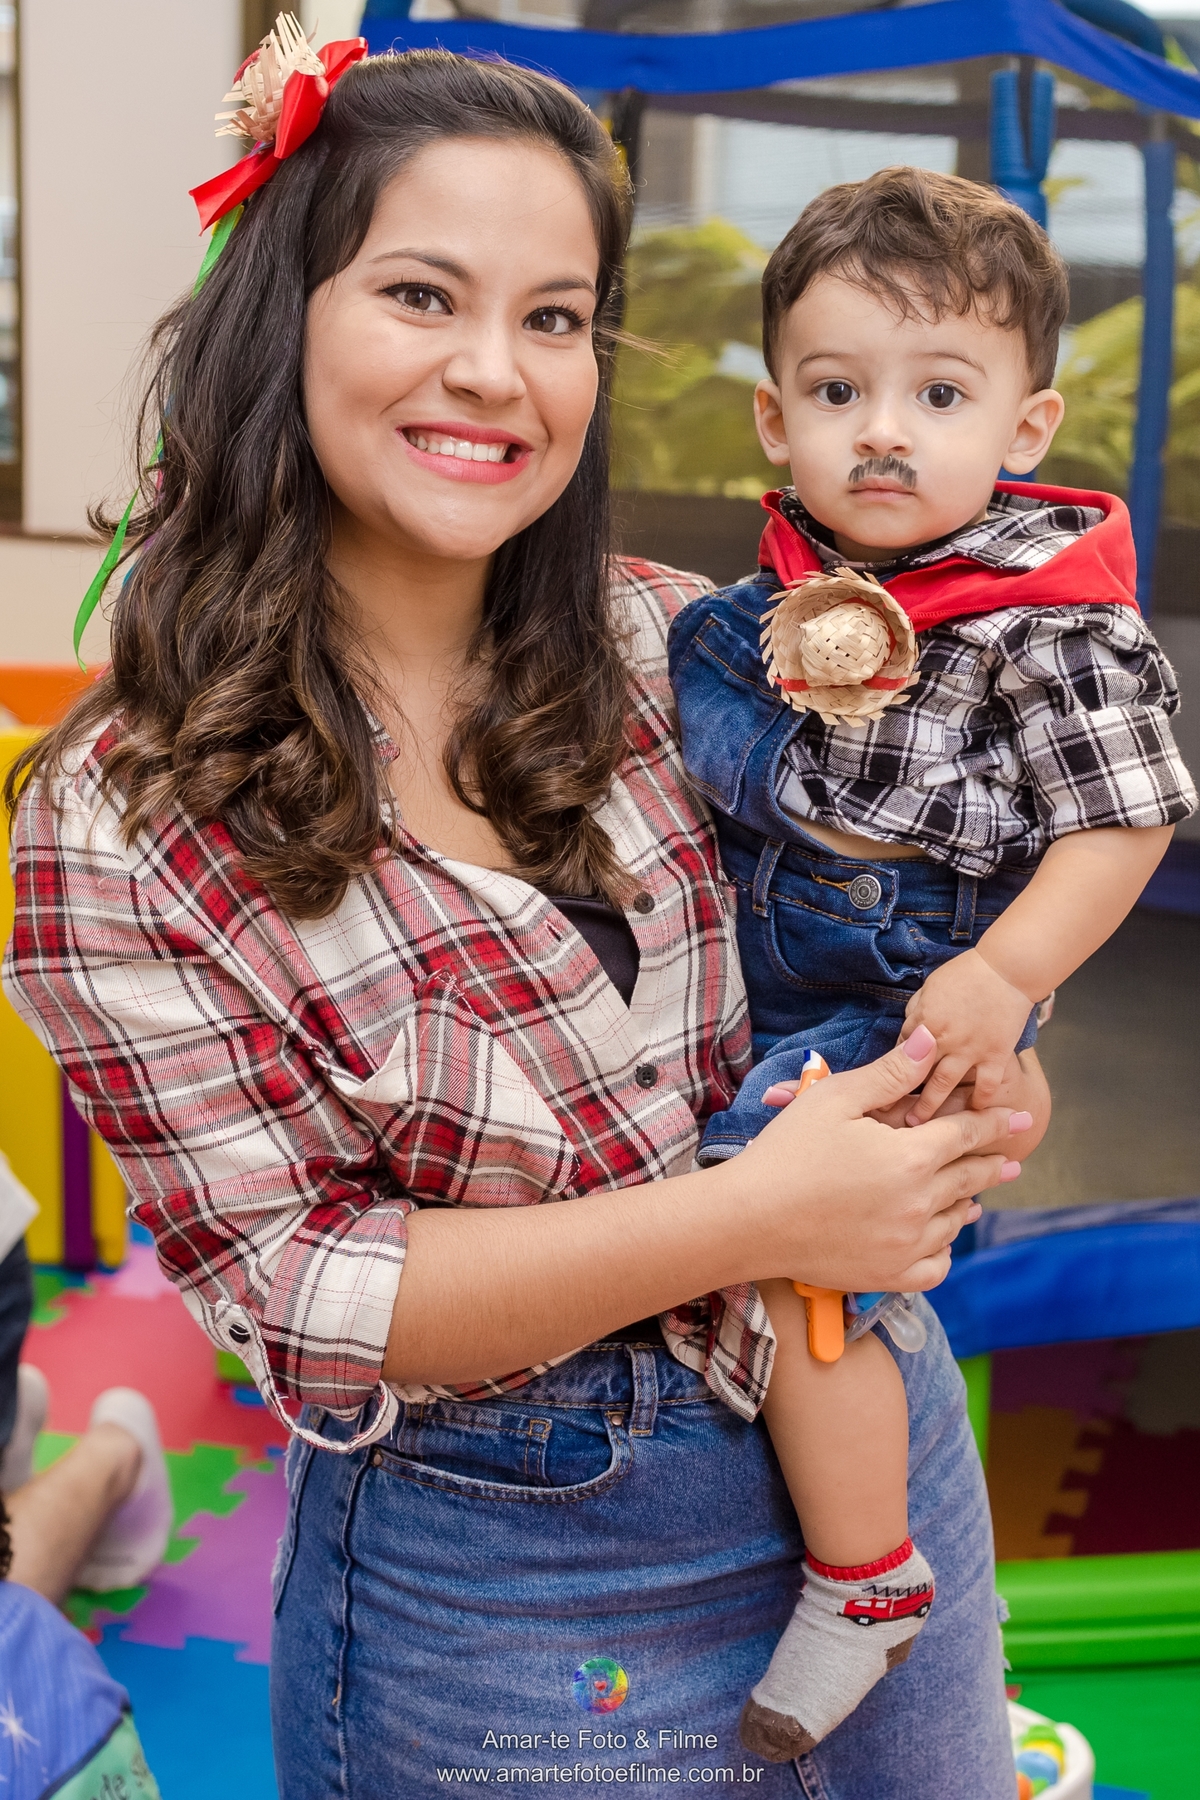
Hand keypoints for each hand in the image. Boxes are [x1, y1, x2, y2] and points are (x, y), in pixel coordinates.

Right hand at [727, 1026, 1026, 1294]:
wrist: (749, 1220)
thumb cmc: (787, 1152)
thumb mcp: (836, 1099)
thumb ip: (891, 1073)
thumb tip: (932, 1041)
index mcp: (911, 1158)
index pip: (966, 1134)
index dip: (993, 1123)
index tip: (1019, 1120)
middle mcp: (919, 1204)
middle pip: (968, 1178)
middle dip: (992, 1164)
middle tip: (1011, 1161)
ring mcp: (906, 1245)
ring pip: (954, 1222)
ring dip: (967, 1204)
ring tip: (973, 1198)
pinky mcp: (888, 1276)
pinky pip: (935, 1265)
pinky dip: (943, 1249)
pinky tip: (940, 1237)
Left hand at [898, 948, 1034, 1121]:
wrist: (1006, 970)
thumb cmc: (965, 974)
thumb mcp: (929, 988)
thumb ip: (916, 1014)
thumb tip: (908, 1034)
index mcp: (923, 1021)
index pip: (898, 1051)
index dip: (887, 1070)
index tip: (876, 1089)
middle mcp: (943, 1040)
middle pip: (915, 1075)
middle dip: (899, 1097)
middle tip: (886, 1119)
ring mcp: (970, 1050)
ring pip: (944, 1086)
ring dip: (930, 1108)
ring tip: (919, 1128)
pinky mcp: (995, 1056)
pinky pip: (986, 1086)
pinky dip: (979, 1103)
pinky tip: (971, 1116)